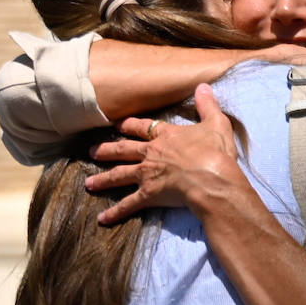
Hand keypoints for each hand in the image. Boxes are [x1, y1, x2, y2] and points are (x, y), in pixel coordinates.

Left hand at [85, 83, 244, 224]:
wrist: (212, 179)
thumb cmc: (215, 152)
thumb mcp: (216, 123)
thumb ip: (207, 105)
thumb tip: (203, 86)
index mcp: (166, 136)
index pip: (143, 127)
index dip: (130, 125)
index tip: (118, 125)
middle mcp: (151, 153)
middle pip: (123, 150)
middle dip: (107, 150)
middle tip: (92, 152)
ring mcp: (147, 174)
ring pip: (119, 175)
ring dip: (103, 179)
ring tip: (89, 184)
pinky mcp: (149, 194)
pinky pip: (128, 204)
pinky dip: (115, 212)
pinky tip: (103, 218)